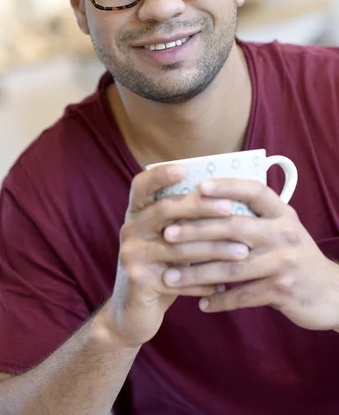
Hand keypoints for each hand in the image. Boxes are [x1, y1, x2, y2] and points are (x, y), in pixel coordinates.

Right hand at [104, 166, 249, 347]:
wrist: (132, 314)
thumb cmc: (162, 269)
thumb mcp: (168, 241)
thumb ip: (186, 222)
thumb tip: (231, 199)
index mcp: (137, 214)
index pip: (141, 185)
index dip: (160, 175)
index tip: (185, 169)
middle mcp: (130, 229)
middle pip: (164, 210)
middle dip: (199, 207)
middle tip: (230, 208)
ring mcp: (131, 255)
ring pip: (177, 247)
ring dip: (213, 249)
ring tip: (242, 252)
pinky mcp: (138, 281)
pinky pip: (177, 280)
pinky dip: (203, 282)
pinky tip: (223, 286)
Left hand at [162, 178, 338, 330]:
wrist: (331, 293)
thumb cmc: (294, 255)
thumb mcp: (282, 228)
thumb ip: (255, 216)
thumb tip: (207, 199)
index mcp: (282, 213)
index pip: (253, 191)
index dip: (226, 186)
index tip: (198, 187)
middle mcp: (285, 233)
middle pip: (233, 227)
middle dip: (196, 231)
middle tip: (167, 234)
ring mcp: (285, 262)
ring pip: (231, 266)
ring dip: (197, 273)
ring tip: (170, 277)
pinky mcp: (283, 290)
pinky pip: (243, 295)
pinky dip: (219, 300)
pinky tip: (200, 303)